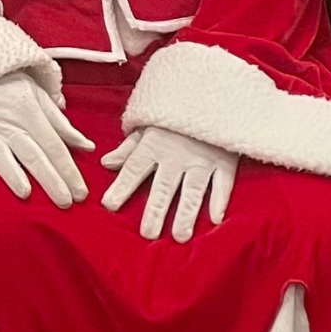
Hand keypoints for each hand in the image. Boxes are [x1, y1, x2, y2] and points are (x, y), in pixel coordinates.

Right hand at [0, 71, 93, 208]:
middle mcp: (7, 122)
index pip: (54, 145)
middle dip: (50, 179)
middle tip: (66, 203)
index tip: (82, 193)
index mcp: (29, 111)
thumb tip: (87, 146)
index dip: (69, 170)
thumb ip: (60, 122)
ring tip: (25, 192)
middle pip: (32, 154)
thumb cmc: (4, 81)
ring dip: (11, 172)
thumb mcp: (36, 93)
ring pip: (0, 153)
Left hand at [101, 126, 236, 241]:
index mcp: (152, 146)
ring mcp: (201, 160)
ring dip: (185, 215)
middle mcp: (175, 156)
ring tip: (179, 237)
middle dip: (154, 212)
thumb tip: (106, 164)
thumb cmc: (172, 114)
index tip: (109, 206)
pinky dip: (219, 201)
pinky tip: (214, 219)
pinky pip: (222, 184)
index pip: (133, 170)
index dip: (120, 188)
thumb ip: (128, 148)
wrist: (209, 95)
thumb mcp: (146, 125)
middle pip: (162, 188)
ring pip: (192, 192)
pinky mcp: (224, 162)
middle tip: (147, 234)